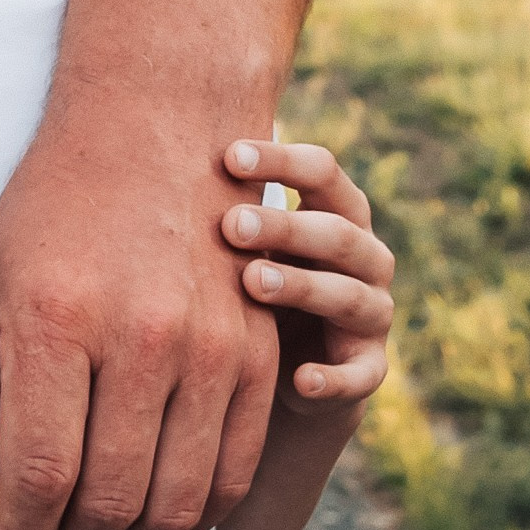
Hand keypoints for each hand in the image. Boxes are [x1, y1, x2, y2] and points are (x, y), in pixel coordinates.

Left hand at [0, 116, 280, 529]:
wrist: (155, 130)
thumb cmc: (52, 210)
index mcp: (59, 321)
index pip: (38, 476)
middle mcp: (143, 338)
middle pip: (110, 502)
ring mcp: (212, 348)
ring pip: (176, 503)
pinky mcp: (258, 356)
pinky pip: (231, 472)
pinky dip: (191, 515)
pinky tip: (151, 509)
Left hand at [221, 139, 392, 419]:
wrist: (280, 369)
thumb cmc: (252, 282)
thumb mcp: (244, 243)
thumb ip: (226, 206)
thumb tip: (157, 150)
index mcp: (339, 213)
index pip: (324, 172)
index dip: (282, 161)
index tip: (228, 156)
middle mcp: (366, 258)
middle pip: (337, 233)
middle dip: (285, 228)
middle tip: (230, 225)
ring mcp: (373, 313)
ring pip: (349, 296)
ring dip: (302, 287)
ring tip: (251, 283)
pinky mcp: (369, 368)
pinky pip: (360, 375)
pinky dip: (333, 379)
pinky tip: (300, 379)